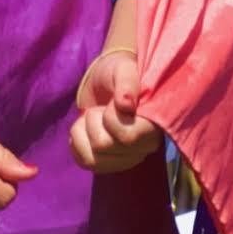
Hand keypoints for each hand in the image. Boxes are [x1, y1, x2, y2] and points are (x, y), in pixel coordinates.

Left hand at [65, 42, 164, 171]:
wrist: (105, 82)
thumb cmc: (117, 73)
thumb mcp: (123, 69)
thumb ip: (127, 82)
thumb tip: (126, 105)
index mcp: (155, 125)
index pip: (128, 138)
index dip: (111, 118)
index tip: (115, 101)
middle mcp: (144, 147)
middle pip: (103, 146)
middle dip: (93, 120)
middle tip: (102, 107)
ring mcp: (126, 159)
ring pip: (92, 159)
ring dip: (83, 132)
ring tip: (93, 118)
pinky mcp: (109, 164)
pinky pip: (85, 163)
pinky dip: (77, 143)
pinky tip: (85, 130)